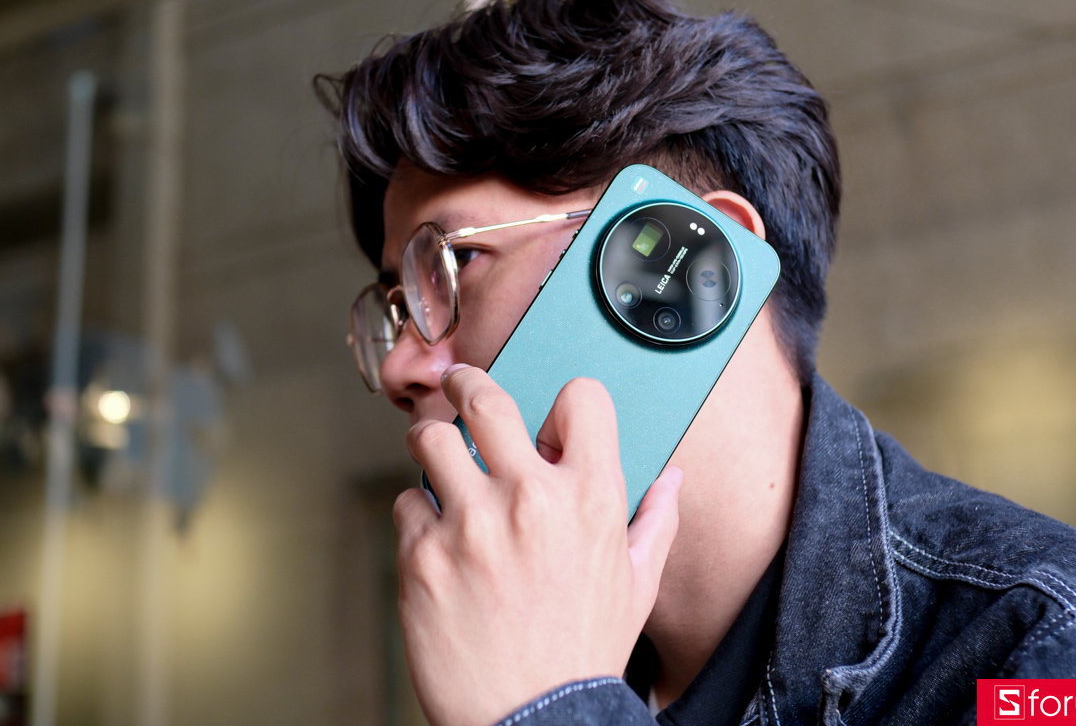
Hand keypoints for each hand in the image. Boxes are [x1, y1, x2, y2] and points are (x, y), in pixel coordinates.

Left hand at [393, 364, 682, 725]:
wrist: (532, 721)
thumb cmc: (583, 653)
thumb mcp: (637, 584)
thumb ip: (655, 522)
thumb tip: (671, 479)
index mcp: (590, 498)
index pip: (581, 398)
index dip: (566, 400)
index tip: (545, 415)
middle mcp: (529, 500)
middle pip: (485, 399)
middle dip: (465, 384)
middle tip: (457, 386)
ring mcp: (470, 525)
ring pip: (429, 440)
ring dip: (429, 444)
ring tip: (434, 457)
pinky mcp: (422, 557)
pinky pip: (405, 505)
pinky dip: (416, 517)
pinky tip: (435, 539)